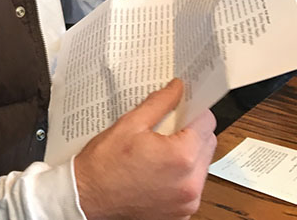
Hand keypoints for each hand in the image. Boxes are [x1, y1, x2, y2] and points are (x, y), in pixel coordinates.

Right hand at [75, 79, 216, 219]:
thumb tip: (177, 89)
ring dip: (189, 154)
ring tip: (159, 149)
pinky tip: (158, 169)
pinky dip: (182, 175)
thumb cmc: (105, 163)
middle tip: (166, 126)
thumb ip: (159, 103)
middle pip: (208, 144)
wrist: (88, 198)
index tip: (181, 106)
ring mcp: (188, 202)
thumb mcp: (130, 124)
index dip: (193, 110)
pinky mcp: (182, 214)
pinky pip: (192, 186)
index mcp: (181, 157)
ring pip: (202, 166)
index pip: (206, 123)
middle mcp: (191, 183)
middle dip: (192, 131)